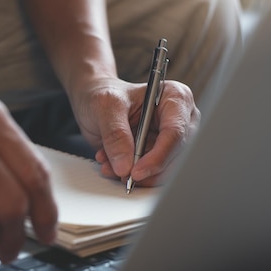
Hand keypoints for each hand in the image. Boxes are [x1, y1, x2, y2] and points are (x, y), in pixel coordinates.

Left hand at [72, 77, 199, 186]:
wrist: (92, 103)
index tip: (137, 171)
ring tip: (110, 166)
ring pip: (164, 168)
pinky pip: (150, 172)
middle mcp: (178, 119)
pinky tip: (111, 165)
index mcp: (174, 98)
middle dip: (148, 170)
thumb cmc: (103, 95)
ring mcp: (168, 138)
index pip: (175, 132)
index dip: (158, 156)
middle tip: (123, 175)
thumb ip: (116, 134)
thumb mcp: (106, 107)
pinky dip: (129, 173)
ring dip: (136, 173)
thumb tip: (125, 165)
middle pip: (175, 154)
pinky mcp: (156, 153)